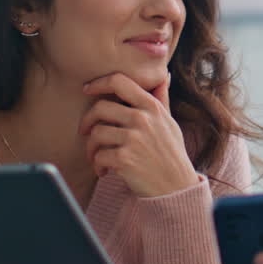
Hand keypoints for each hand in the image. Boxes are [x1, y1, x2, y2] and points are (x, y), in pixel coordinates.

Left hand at [79, 72, 200, 197]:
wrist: (177, 187)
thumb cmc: (171, 154)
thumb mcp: (170, 123)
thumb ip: (161, 99)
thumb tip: (163, 76)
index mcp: (151, 107)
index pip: (119, 81)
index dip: (99, 83)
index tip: (88, 90)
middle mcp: (142, 119)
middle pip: (100, 107)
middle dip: (87, 120)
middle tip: (85, 131)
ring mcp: (133, 139)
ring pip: (96, 133)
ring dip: (91, 148)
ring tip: (97, 157)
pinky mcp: (125, 159)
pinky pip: (98, 156)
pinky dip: (97, 165)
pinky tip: (105, 171)